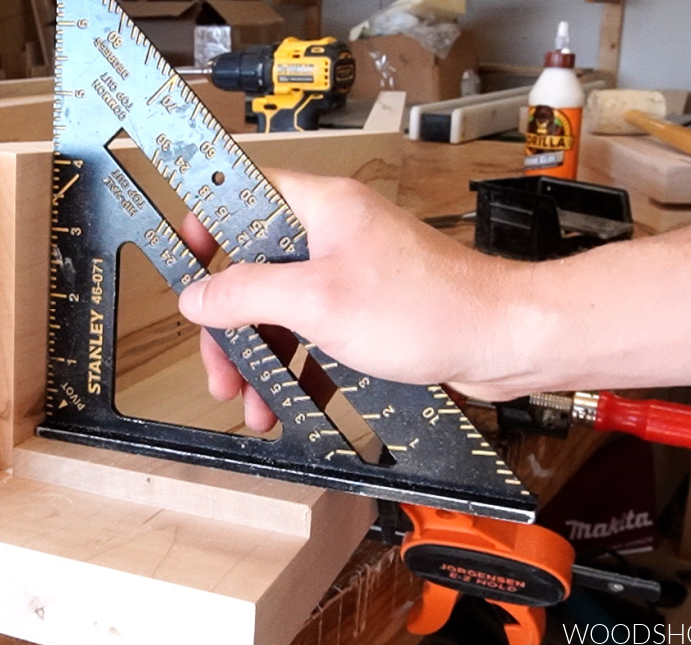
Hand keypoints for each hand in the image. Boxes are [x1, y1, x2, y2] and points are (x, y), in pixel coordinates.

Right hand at [177, 170, 531, 429]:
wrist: (503, 341)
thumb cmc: (429, 308)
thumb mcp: (318, 302)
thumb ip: (248, 295)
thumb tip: (197, 296)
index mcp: (320, 209)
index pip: (242, 195)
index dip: (209, 226)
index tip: (187, 265)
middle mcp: (334, 234)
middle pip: (256, 269)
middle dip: (233, 326)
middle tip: (221, 371)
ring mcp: (353, 273)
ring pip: (285, 310)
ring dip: (264, 358)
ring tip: (254, 405)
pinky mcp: (371, 310)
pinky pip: (317, 334)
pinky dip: (301, 368)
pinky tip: (291, 404)